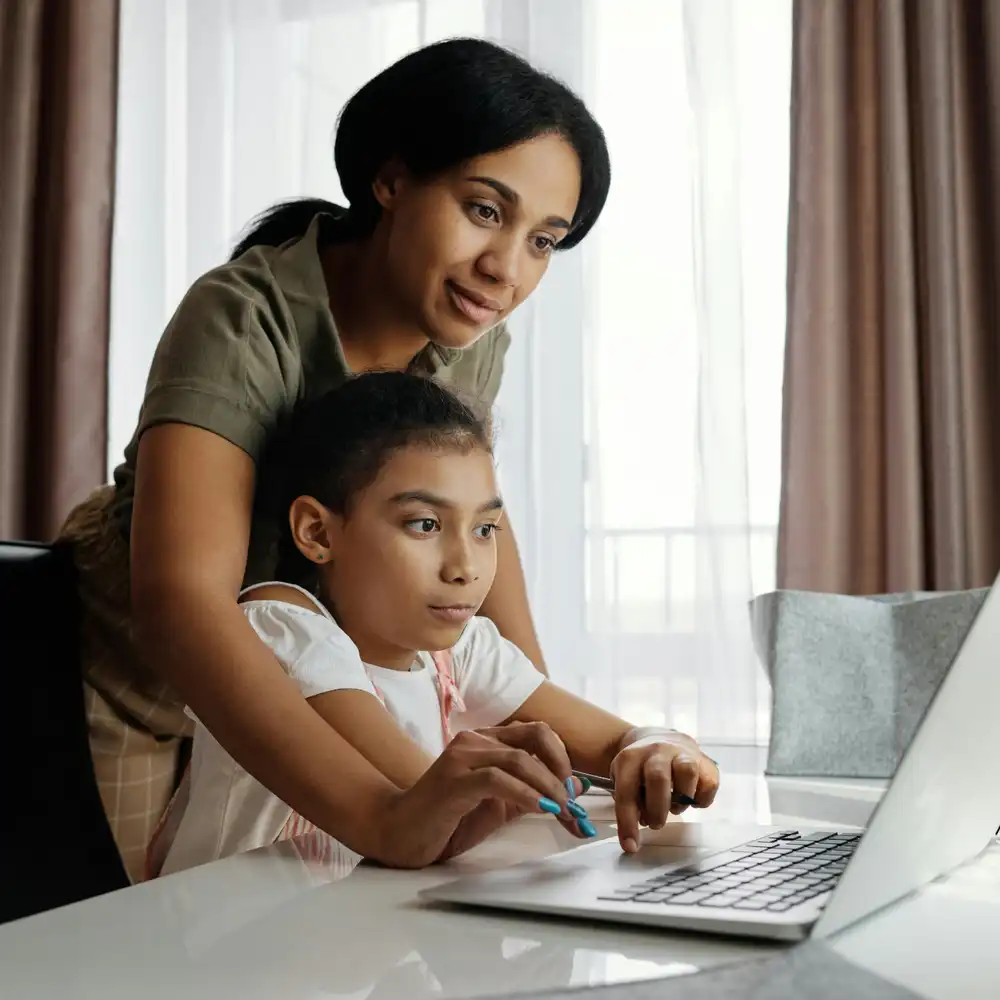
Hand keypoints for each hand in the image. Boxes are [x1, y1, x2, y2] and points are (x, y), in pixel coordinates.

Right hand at [377, 722, 587, 867]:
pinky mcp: (452, 780)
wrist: (399, 833)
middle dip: (562, 770)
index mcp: (487, 740)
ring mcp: (461, 757)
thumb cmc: (447, 820)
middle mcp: (474, 740)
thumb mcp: (500, 806)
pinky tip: (538, 809)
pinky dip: (524, 794)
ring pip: (519, 759)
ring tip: (561, 811)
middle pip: (535, 737)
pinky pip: (497, 780)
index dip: (563, 758)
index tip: (574, 791)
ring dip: (548, 787)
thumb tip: (575, 789)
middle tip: (572, 803)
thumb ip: (532, 793)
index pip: (537, 732)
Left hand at [611, 733, 719, 852]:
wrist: (660, 738)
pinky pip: (709, 783)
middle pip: (658, 777)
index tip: (631, 845)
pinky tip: (691, 800)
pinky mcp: (705, 761)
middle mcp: (657, 751)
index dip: (628, 821)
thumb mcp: (625, 780)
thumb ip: (629, 805)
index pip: (627, 790)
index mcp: (631, 757)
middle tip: (655, 823)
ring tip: (675, 807)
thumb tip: (632, 841)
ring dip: (681, 799)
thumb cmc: (641, 768)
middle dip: (657, 809)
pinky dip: (701, 799)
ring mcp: (683, 753)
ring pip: (687, 772)